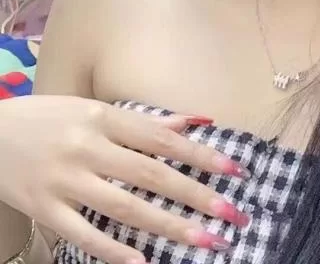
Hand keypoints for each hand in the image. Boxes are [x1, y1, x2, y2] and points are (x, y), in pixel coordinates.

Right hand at [0, 95, 250, 263]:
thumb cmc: (52, 119)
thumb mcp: (97, 110)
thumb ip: (147, 121)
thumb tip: (198, 121)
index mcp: (104, 119)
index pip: (163, 140)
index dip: (201, 155)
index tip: (236, 171)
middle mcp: (88, 148)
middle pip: (151, 175)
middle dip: (196, 196)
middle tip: (233, 215)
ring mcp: (65, 182)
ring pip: (125, 208)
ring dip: (169, 226)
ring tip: (206, 240)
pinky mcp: (44, 209)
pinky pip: (83, 235)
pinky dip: (114, 252)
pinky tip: (145, 263)